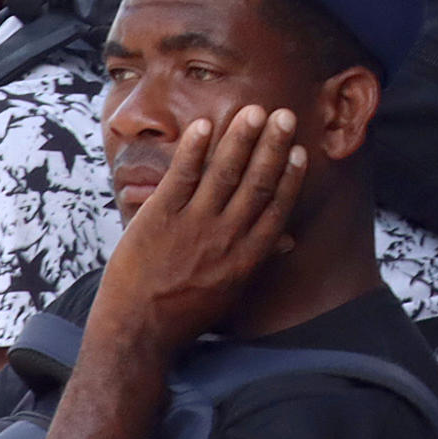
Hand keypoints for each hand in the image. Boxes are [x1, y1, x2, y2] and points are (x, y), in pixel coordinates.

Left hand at [95, 105, 305, 353]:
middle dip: (272, 147)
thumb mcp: (230, 290)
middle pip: (256, 184)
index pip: (276, 209)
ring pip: (223, 174)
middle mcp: (225, 238)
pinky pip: (181, 176)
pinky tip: (203, 125)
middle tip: (285, 116)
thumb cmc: (184, 311)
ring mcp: (193, 225)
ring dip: (240, 139)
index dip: (289, 177)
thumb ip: (257, 259)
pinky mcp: (160, 216)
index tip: (299, 150)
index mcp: (246, 257)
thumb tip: (288, 240)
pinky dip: (193, 149)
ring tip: (253, 111)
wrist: (138, 327)